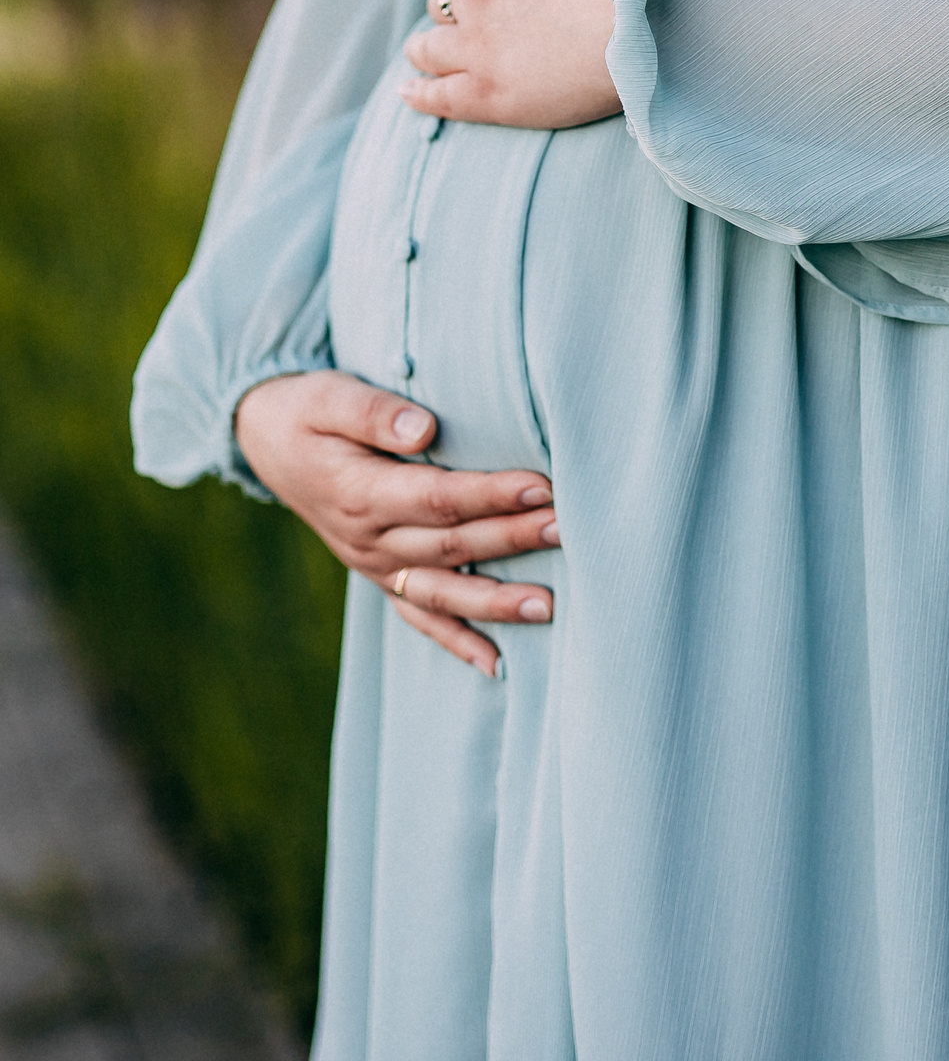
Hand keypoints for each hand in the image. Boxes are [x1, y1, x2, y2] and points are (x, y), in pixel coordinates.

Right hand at [234, 371, 558, 678]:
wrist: (267, 442)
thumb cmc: (308, 410)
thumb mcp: (330, 396)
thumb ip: (374, 413)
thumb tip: (423, 430)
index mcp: (359, 493)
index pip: (438, 498)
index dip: (491, 494)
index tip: (541, 484)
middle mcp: (367, 540)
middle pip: (452, 545)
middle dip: (514, 539)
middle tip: (569, 529)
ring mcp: (374, 565)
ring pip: (443, 592)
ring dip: (497, 601)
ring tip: (551, 607)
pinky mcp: (380, 576)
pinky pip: (419, 617)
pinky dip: (456, 642)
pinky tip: (496, 665)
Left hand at [400, 0, 621, 128]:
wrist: (653, 15)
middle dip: (455, 6)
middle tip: (473, 23)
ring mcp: (477, 43)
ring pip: (430, 45)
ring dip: (425, 47)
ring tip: (422, 55)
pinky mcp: (487, 91)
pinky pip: (438, 95)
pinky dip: (419, 94)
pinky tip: (408, 93)